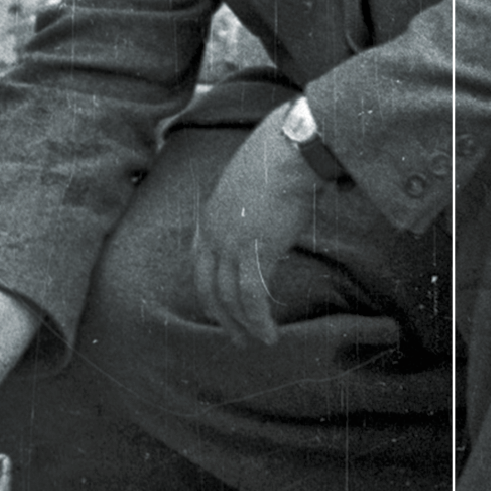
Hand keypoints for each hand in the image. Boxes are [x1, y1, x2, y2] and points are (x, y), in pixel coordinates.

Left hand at [192, 118, 320, 343]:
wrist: (291, 149)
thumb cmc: (280, 161)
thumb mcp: (251, 188)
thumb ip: (249, 211)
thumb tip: (267, 224)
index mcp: (210, 216)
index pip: (199, 265)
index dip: (209, 292)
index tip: (222, 310)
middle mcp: (213, 232)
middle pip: (208, 287)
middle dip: (222, 317)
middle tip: (237, 338)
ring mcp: (231, 242)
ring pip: (230, 298)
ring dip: (245, 325)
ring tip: (259, 341)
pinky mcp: (255, 250)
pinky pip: (252, 297)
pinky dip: (259, 320)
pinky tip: (269, 333)